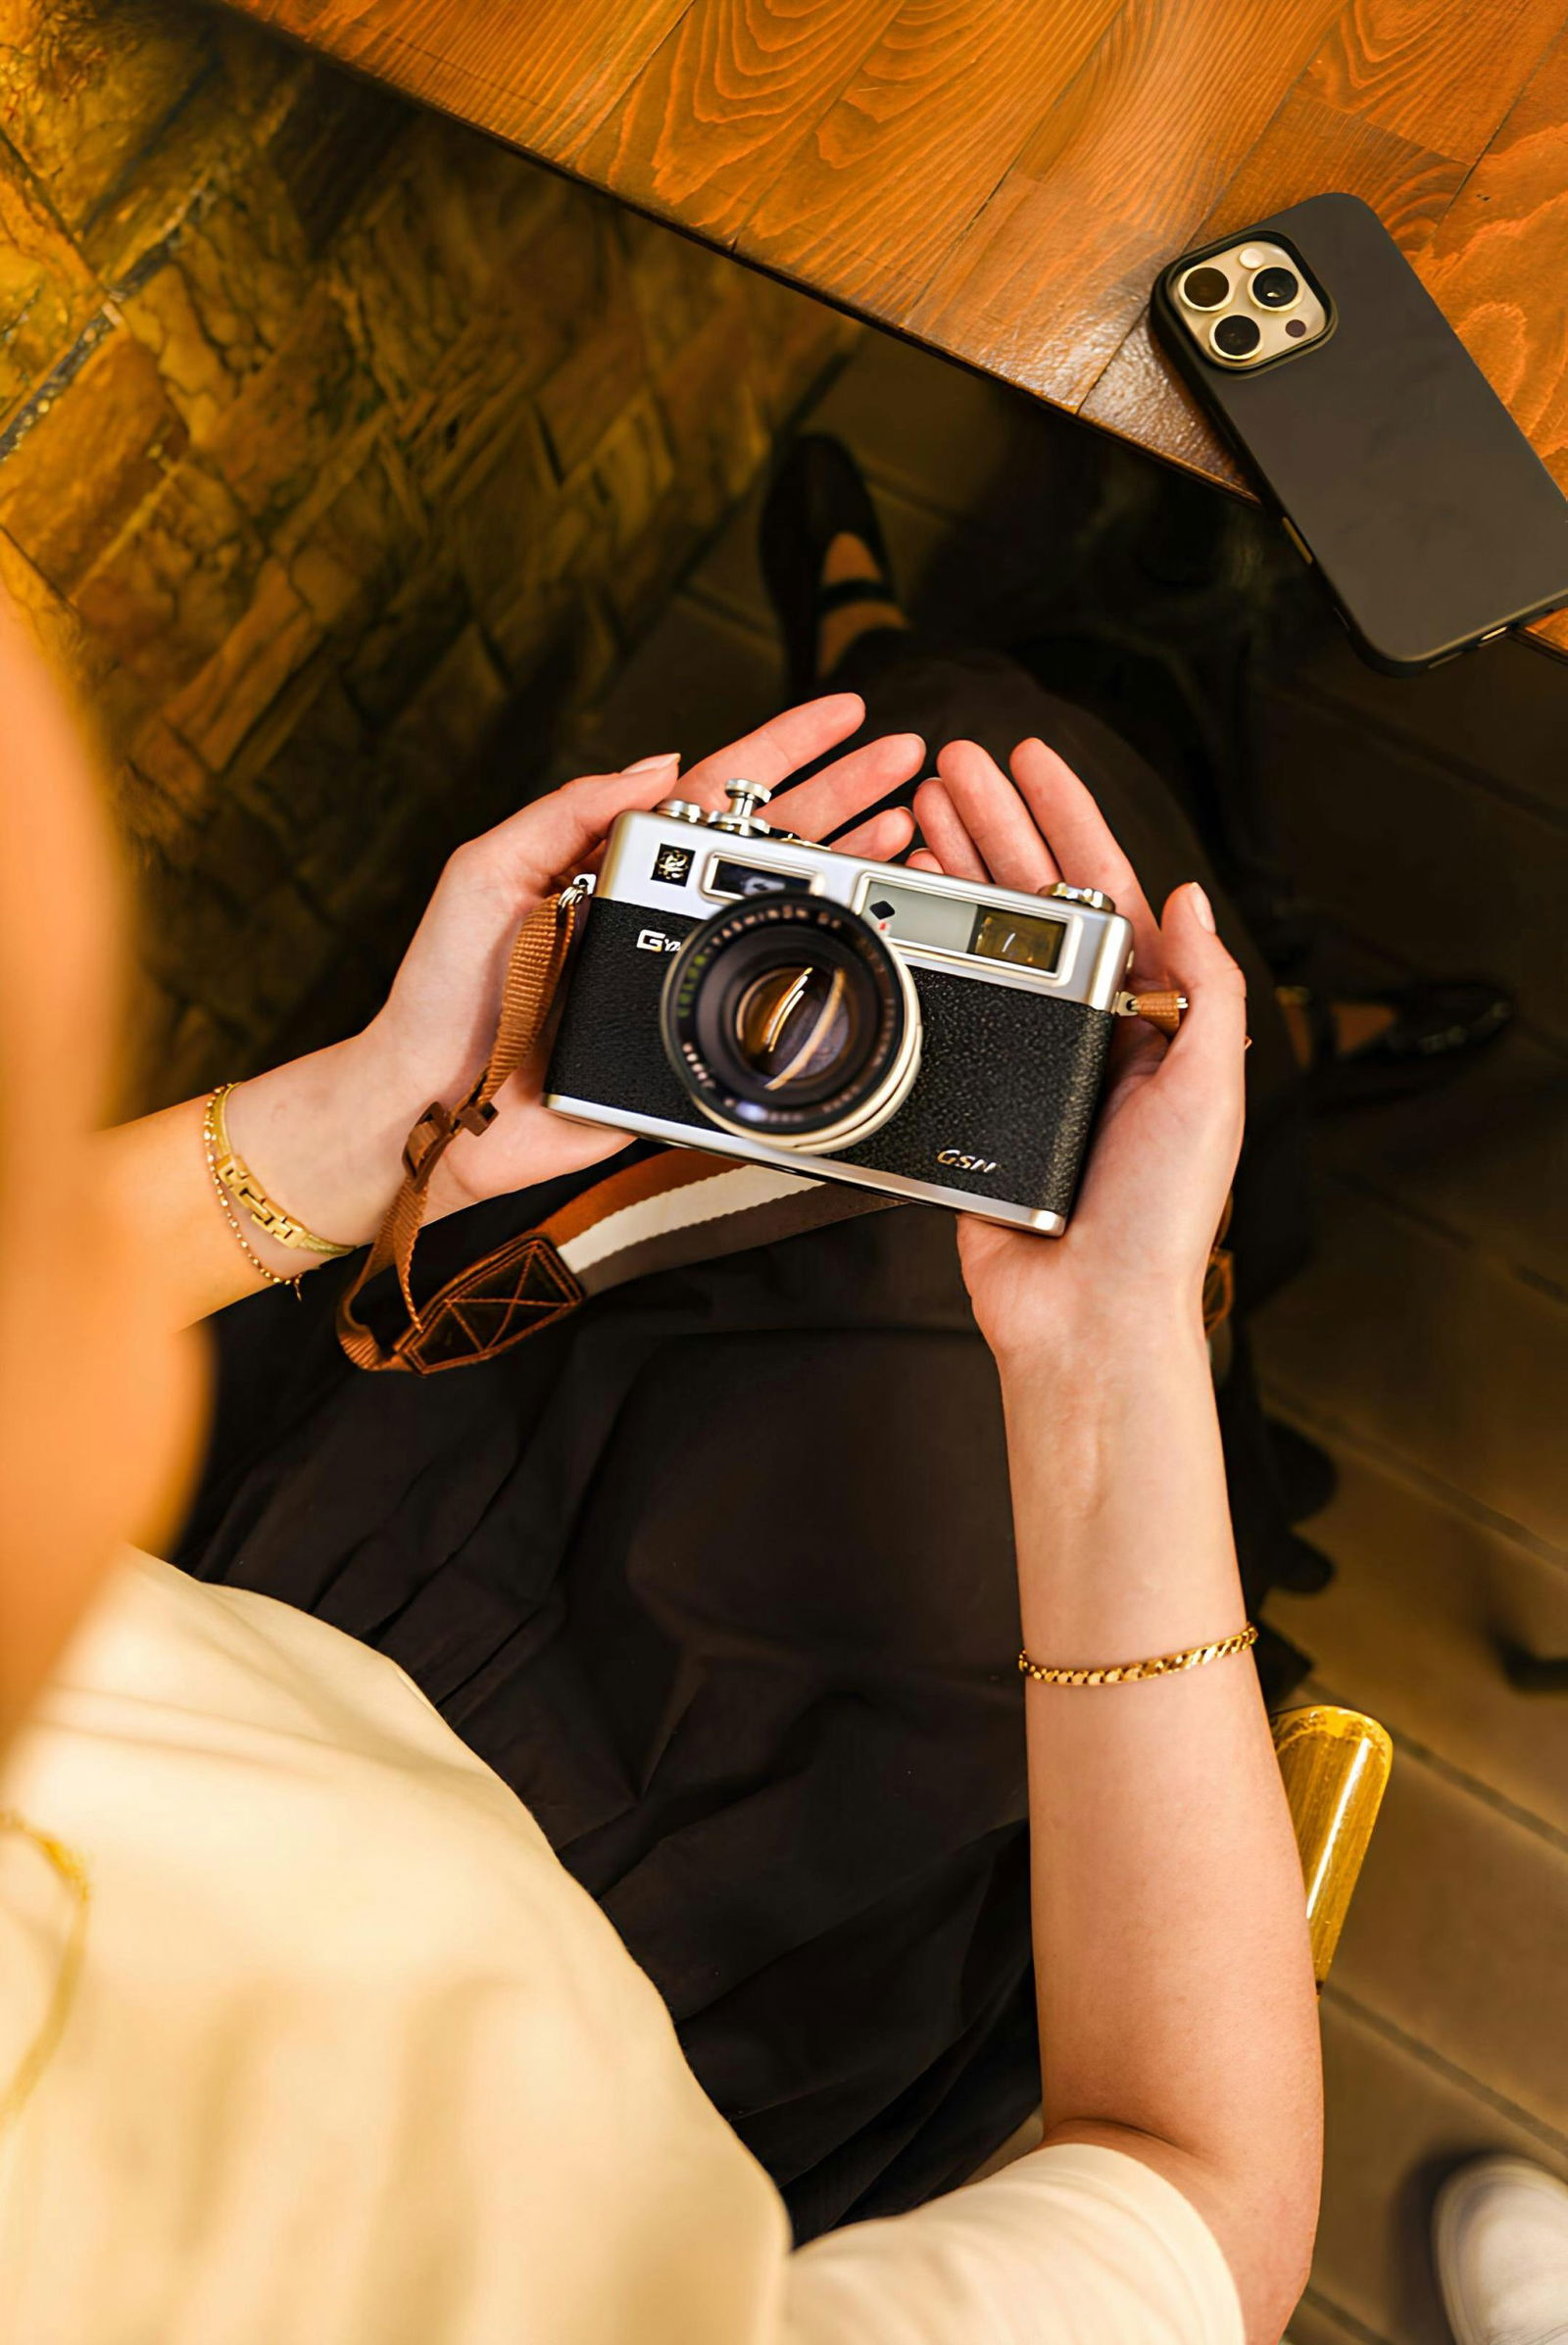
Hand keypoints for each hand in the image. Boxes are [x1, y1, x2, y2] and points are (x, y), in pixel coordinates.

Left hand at [359, 695, 922, 1211]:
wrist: (431, 1109)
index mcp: (615, 865)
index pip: (717, 795)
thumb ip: (567, 814)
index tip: (845, 713)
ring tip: (912, 835)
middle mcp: (659, 918)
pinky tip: (873, 949)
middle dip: (846, 800)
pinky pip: (773, 1012)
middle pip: (773, 847)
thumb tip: (663, 764)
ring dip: (854, 875)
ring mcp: (685, 983)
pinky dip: (831, 980)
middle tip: (910, 762)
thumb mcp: (486, 873)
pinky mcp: (694, 1050)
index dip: (784, 750)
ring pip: (787, 922)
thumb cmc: (444, 993)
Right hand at [908, 737, 1245, 1367]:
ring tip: (912, 819)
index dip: (1067, 820)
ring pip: (980, 946)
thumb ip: (1205, 991)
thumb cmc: (1160, 1219)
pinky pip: (942, 1015)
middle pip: (1031, 902)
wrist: (1088, 1313)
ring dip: (948, 876)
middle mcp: (1087, 1030)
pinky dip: (917, 960)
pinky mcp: (974, 1101)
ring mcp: (1026, 1061)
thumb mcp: (1208, 1091)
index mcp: (1149, 1019)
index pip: (1106, 892)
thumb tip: (1189, 898)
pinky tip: (896, 917)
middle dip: (990, 826)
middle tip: (945, 768)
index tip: (1030, 761)